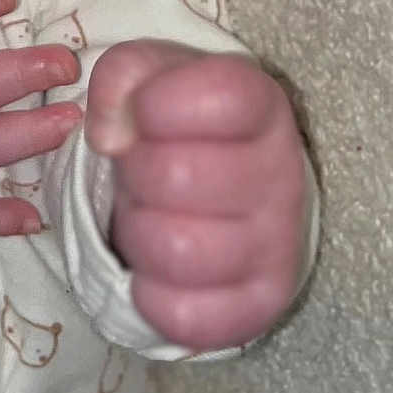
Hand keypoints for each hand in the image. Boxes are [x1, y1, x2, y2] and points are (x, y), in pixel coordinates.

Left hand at [87, 40, 308, 350]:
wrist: (216, 185)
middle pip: (176, 175)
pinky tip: (156, 267)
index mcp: (262, 105)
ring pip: (176, 250)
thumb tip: (110, 135)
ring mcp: (278, 244)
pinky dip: (150, 294)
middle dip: (135, 170)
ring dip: (139, 230)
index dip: (158, 102)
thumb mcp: (148, 76)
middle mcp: (282, 174)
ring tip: (151, 214)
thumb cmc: (177, 125)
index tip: (146, 111)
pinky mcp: (261, 304)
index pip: (220, 95)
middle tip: (143, 169)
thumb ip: (120, 76)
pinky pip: (186, 316)